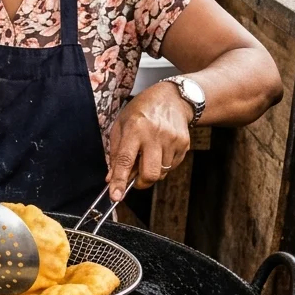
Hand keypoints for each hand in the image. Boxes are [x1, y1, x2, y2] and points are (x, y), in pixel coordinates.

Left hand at [105, 81, 192, 200]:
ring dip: (151, 171)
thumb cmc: (141, 111)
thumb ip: (115, 152)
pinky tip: (159, 150)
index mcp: (135, 128)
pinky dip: (162, 165)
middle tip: (134, 178)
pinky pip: (171, 166)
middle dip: (140, 183)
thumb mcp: (121, 125)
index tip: (115, 196)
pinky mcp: (184, 145)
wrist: (172, 98)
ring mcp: (172, 140)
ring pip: (161, 173)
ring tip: (147, 154)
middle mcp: (155, 135)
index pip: (125, 160)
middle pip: (149, 174)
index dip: (119, 181)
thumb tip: (111, 178)